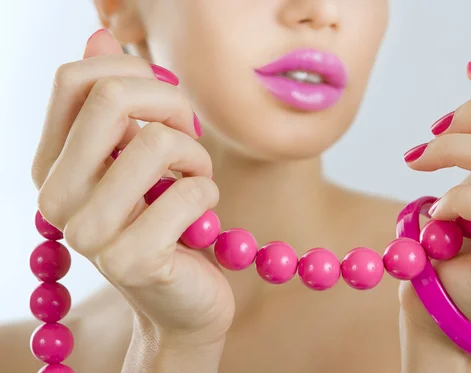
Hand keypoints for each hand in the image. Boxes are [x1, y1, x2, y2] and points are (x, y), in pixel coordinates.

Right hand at [33, 30, 233, 345]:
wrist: (184, 303)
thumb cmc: (164, 222)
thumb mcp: (135, 160)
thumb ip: (113, 102)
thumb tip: (100, 36)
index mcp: (53, 165)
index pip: (75, 79)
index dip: (133, 71)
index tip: (165, 101)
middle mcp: (57, 197)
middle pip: (114, 97)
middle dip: (173, 104)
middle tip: (190, 134)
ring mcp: (90, 234)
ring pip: (157, 141)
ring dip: (196, 156)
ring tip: (196, 179)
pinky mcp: (134, 260)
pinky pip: (191, 190)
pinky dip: (210, 192)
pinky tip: (202, 215)